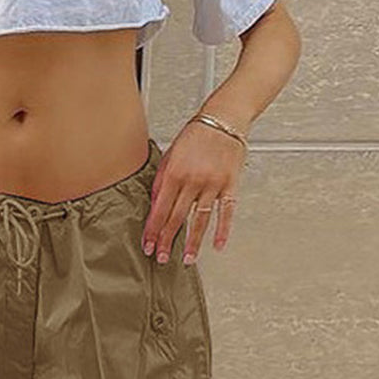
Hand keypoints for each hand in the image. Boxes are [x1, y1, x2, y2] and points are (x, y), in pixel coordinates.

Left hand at [141, 119, 246, 264]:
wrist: (224, 118)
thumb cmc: (196, 134)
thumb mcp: (170, 154)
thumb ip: (162, 180)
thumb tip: (154, 205)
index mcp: (175, 173)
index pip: (160, 209)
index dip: (153, 230)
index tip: (148, 246)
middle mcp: (193, 180)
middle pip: (177, 218)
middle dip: (167, 241)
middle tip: (161, 258)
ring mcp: (213, 184)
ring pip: (200, 219)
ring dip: (193, 242)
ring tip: (187, 259)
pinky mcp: (230, 184)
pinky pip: (226, 212)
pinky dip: (222, 230)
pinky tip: (217, 245)